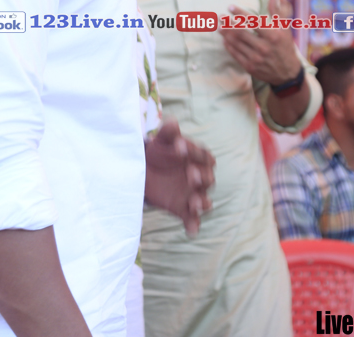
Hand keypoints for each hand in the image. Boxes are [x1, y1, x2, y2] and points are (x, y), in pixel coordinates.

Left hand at [144, 120, 215, 235]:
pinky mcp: (182, 209)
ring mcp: (192, 194)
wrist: (144, 170)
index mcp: (197, 158)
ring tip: (195, 202)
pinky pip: (191, 219)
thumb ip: (168, 132)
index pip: (203, 156)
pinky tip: (191, 230)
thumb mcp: (161, 140)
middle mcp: (199, 177)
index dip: (194, 152)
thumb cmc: (159, 152)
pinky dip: (193, 225)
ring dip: (202, 203)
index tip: (178, 147)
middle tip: (190, 174)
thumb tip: (172, 122)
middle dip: (202, 177)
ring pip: (204, 201)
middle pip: (208, 179)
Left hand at [221, 0, 302, 87]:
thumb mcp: (285, 29)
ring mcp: (256, 58)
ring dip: (225, 34)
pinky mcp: (250, 67)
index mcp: (272, 36)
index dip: (240, 13)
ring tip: (219, 26)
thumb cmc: (285, 47)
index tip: (230, 7)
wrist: (287, 73)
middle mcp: (263, 47)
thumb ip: (279, 12)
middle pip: (240, 32)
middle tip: (220, 16)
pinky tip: (224, 40)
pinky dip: (228, 46)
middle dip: (228, 23)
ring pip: (236, 43)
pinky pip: (235, 54)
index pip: (253, 21)